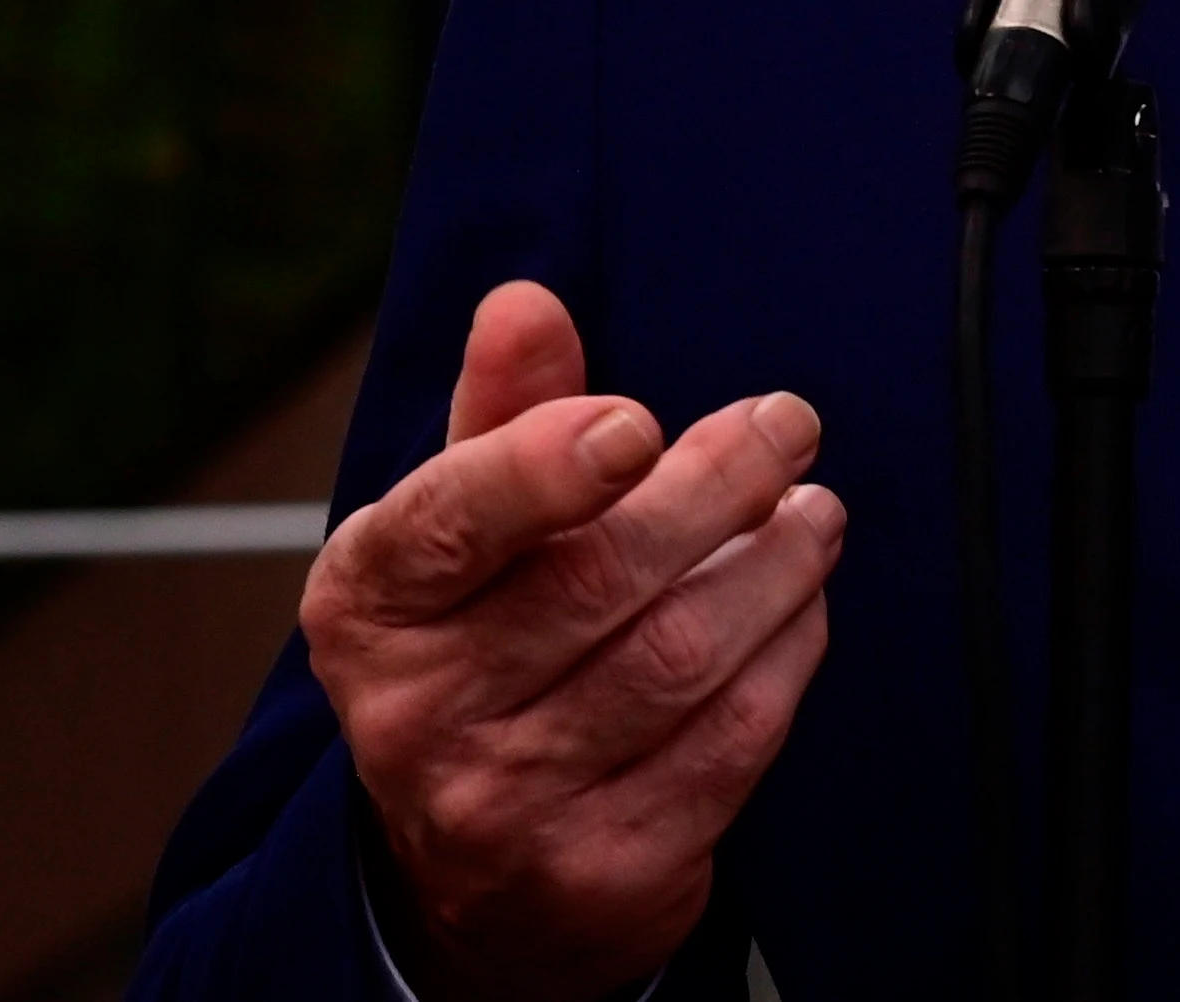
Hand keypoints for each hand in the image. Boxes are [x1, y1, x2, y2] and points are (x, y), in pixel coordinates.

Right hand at [308, 281, 845, 1001]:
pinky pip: (729, 740)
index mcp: (367, 608)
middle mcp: (417, 715)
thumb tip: (524, 304)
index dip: (542, 465)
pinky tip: (800, 605)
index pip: (446, 525)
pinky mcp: (604, 867)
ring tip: (811, 512)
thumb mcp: (460, 537)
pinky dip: (786, 655)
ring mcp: (507, 804)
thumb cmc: (476, 656)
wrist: (472, 876)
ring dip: (773, 565)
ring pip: (677, 658)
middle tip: (785, 426)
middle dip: (714, 486)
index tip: (634, 419)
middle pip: (594, 580)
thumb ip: (502, 417)